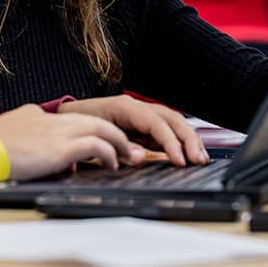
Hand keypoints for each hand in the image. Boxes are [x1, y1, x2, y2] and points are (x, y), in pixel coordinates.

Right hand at [0, 104, 146, 180]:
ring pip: (101, 128)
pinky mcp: (61, 147)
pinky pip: (96, 146)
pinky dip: (109, 154)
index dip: (86, 132)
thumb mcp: (7, 138)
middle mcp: (50, 119)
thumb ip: (25, 141)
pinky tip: (112, 165)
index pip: (69, 121)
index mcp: (35, 115)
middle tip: (128, 148)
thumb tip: (36, 155)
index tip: (97, 145)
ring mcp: (57, 131)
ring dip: (118, 143)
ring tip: (128, 157)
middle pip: (93, 119)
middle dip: (114, 134)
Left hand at [59, 95, 208, 165]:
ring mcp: (142, 116)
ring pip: (172, 123)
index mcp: (124, 107)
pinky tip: (189, 155)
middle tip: (198, 159)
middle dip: (187, 139)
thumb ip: (116, 146)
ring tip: (201, 158)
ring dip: (188, 140)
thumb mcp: (93, 135)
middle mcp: (137, 108)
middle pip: (170, 118)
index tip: (179, 159)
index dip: (170, 140)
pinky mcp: (143, 126)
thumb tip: (141, 155)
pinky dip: (179, 143)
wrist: (66, 118)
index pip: (155, 122)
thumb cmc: (78, 124)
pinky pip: (166, 132)